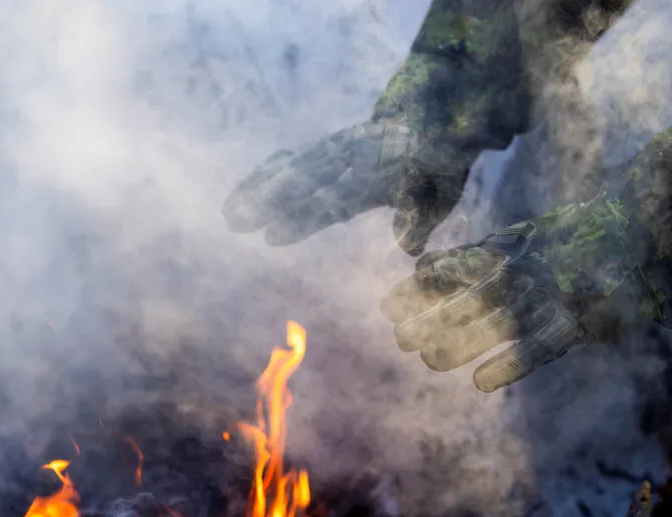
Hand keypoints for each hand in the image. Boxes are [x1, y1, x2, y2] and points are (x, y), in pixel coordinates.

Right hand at [222, 120, 472, 255]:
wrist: (433, 113)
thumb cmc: (438, 166)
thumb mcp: (441, 192)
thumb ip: (421, 217)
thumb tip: (409, 248)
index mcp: (380, 171)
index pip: (335, 197)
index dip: (304, 216)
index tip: (272, 237)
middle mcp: (352, 156)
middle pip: (303, 179)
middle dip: (267, 201)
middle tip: (235, 223)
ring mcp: (336, 148)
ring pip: (292, 167)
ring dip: (259, 189)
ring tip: (229, 213)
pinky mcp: (327, 145)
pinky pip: (293, 158)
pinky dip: (268, 172)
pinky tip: (245, 191)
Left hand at [379, 228, 586, 391]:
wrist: (621, 248)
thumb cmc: (555, 249)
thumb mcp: (510, 242)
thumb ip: (467, 255)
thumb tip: (420, 267)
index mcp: (503, 252)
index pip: (452, 271)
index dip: (418, 290)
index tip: (388, 308)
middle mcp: (520, 275)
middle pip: (467, 301)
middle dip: (430, 321)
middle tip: (401, 340)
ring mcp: (544, 300)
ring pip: (496, 326)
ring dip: (460, 344)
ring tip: (430, 359)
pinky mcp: (570, 327)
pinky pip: (535, 350)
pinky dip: (508, 366)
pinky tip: (481, 382)